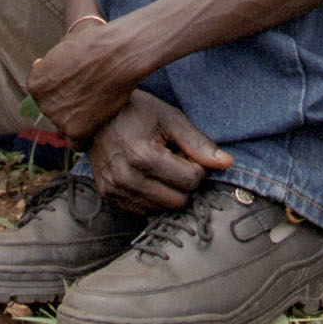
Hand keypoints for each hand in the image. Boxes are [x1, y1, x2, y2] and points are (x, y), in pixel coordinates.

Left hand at [29, 17, 140, 140]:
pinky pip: (77, 141)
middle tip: (91, 93)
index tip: (79, 83)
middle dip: (69, 105)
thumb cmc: (94, 45)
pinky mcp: (74, 131)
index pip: (45, 96)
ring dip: (78, 119)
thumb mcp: (62, 47)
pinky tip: (99, 119)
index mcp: (35, 83)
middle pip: (55, 111)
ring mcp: (56, 118)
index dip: (64, 89)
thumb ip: (49, 63)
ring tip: (97, 102)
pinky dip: (88, 133)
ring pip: (66, 125)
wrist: (117, 55)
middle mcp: (41, 102)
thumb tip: (36, 64)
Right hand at [87, 90, 232, 213]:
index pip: (191, 180)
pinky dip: (151, 197)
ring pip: (162, 209)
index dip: (196, 167)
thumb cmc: (136, 112)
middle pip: (179, 201)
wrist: (95, 115)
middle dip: (183, 182)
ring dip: (167, 192)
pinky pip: (143, 211)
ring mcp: (115, 190)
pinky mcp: (108, 196)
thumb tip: (228, 163)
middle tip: (173, 160)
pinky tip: (145, 176)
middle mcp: (126, 178)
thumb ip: (199, 144)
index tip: (184, 152)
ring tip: (158, 167)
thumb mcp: (170, 119)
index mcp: (143, 157)